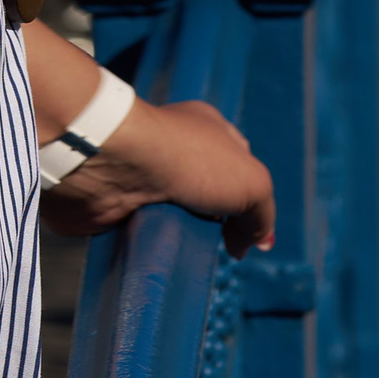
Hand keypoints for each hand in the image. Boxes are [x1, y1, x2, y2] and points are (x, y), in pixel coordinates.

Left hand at [43, 94, 274, 251]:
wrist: (116, 164)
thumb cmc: (189, 161)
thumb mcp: (252, 183)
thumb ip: (262, 215)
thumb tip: (253, 243)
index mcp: (208, 128)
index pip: (240, 164)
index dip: (250, 200)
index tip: (251, 234)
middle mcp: (175, 148)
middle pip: (209, 194)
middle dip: (218, 222)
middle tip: (223, 244)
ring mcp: (145, 174)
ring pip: (178, 214)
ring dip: (187, 234)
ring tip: (192, 247)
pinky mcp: (121, 201)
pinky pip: (147, 228)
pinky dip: (157, 242)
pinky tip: (164, 250)